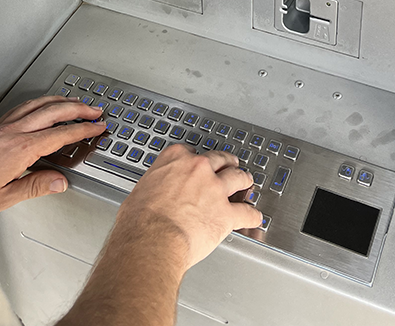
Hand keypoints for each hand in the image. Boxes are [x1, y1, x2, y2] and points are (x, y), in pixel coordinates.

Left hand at [0, 95, 105, 222]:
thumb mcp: (3, 199)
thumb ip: (35, 187)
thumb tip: (60, 182)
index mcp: (20, 150)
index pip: (60, 134)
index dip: (83, 130)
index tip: (97, 127)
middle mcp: (13, 134)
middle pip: (53, 111)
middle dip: (78, 108)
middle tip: (95, 110)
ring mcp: (3, 129)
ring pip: (38, 105)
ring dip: (60, 101)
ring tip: (75, 102)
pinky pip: (22, 108)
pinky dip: (39, 103)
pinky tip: (41, 106)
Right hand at [56, 145, 262, 325]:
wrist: (151, 241)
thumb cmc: (139, 222)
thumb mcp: (140, 192)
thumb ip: (155, 187)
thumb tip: (152, 197)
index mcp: (175, 159)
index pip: (191, 152)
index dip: (196, 160)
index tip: (198, 165)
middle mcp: (198, 169)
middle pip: (219, 160)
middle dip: (226, 163)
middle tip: (230, 165)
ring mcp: (215, 189)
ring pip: (237, 178)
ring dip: (244, 181)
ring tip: (247, 183)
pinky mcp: (225, 213)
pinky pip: (246, 213)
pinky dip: (252, 216)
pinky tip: (255, 217)